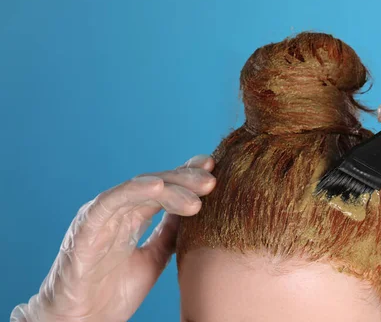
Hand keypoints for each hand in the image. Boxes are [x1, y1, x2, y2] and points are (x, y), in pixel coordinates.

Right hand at [11, 155, 216, 321]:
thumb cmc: (112, 292)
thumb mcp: (155, 258)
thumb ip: (170, 233)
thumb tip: (197, 209)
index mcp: (134, 216)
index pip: (165, 188)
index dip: (188, 176)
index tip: (214, 168)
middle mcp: (119, 211)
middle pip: (157, 184)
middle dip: (185, 179)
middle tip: (212, 181)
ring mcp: (102, 217)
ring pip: (139, 189)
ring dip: (170, 187)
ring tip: (198, 194)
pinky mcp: (85, 228)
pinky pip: (109, 202)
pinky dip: (132, 191)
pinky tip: (158, 187)